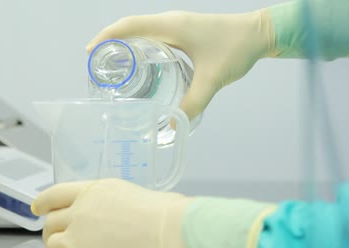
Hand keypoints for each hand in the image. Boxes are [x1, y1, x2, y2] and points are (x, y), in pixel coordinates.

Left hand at [25, 179, 192, 247]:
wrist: (169, 232)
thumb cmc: (164, 214)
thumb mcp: (133, 195)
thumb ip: (111, 202)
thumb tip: (112, 214)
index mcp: (93, 191)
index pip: (58, 193)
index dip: (44, 201)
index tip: (38, 206)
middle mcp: (80, 213)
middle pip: (52, 221)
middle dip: (51, 229)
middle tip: (55, 235)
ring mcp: (78, 239)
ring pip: (53, 243)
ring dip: (54, 247)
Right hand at [86, 10, 275, 120]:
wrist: (258, 33)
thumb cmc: (236, 49)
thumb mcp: (212, 79)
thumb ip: (193, 103)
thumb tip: (172, 125)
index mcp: (172, 26)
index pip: (130, 26)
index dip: (107, 37)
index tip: (90, 51)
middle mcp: (170, 22)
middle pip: (130, 26)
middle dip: (110, 41)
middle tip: (97, 63)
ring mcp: (177, 24)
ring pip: (142, 29)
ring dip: (124, 42)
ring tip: (111, 64)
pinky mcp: (183, 30)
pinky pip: (154, 34)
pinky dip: (140, 44)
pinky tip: (139, 62)